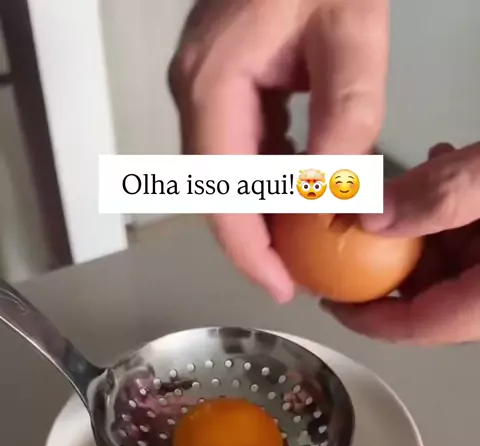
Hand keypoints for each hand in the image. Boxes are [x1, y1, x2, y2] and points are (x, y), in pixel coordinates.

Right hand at [169, 0, 388, 302]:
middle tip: (299, 273)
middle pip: (215, 193)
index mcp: (214, 81)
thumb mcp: (351, 33)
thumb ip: (346, 116)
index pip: (222, 193)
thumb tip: (338, 196)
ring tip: (303, 243)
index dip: (249, 250)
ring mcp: (203, 83)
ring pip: (223, 175)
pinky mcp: (221, 79)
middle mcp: (195, 89)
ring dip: (261, 213)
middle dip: (255, 241)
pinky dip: (267, 180)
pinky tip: (301, 191)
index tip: (282, 286)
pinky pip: (236, 147)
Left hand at [323, 142, 479, 343]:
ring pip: (447, 264)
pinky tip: (440, 164)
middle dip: (385, 262)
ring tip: (397, 184)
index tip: (327, 299)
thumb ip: (439, 196)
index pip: (417, 326)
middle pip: (428, 297)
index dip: (366, 318)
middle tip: (348, 226)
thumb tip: (367, 215)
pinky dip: (448, 212)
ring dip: (415, 227)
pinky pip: (471, 239)